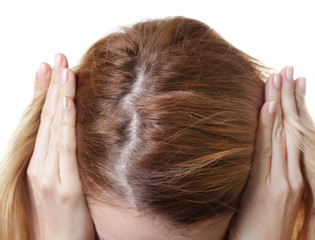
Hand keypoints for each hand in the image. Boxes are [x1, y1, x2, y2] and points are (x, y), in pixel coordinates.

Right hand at [27, 54, 94, 239]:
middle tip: (57, 57)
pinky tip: (67, 102)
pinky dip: (65, 124)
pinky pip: (64, 148)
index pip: (41, 119)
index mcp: (38, 161)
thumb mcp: (58, 181)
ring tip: (62, 69)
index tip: (49, 67)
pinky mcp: (64, 185)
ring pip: (53, 127)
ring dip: (57, 96)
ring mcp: (49, 174)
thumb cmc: (62, 215)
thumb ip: (62, 156)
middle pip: (46, 117)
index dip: (43, 92)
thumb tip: (75, 131)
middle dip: (51, 85)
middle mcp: (40, 163)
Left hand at [227, 66, 305, 239]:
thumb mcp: (264, 193)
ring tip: (281, 77)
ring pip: (284, 135)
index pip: (292, 133)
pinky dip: (271, 129)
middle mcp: (292, 174)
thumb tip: (255, 146)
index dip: (292, 106)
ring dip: (282, 105)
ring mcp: (285, 181)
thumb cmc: (259, 225)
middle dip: (289, 97)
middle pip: (291, 128)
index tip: (290, 82)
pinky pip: (270, 153)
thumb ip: (263, 169)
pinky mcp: (274, 189)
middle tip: (289, 69)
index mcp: (291, 174)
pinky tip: (269, 109)